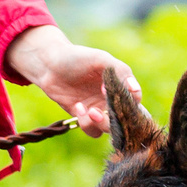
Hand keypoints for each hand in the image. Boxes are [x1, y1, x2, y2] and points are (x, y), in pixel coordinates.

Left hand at [5, 24, 138, 138]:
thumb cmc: (77, 57)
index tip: (111, 93)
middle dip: (113, 120)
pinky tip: (78, 107)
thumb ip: (121, 72)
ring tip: (89, 110)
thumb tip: (135, 91)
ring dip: (100, 124)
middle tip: (99, 111)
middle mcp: (111, 100)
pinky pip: (91, 129)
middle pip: (124, 121)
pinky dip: (85, 122)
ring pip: (108, 129)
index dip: (129, 105)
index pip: (136, 103)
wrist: (49, 64)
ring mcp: (98, 109)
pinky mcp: (83, 117)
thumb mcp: (102, 59)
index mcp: (120, 85)